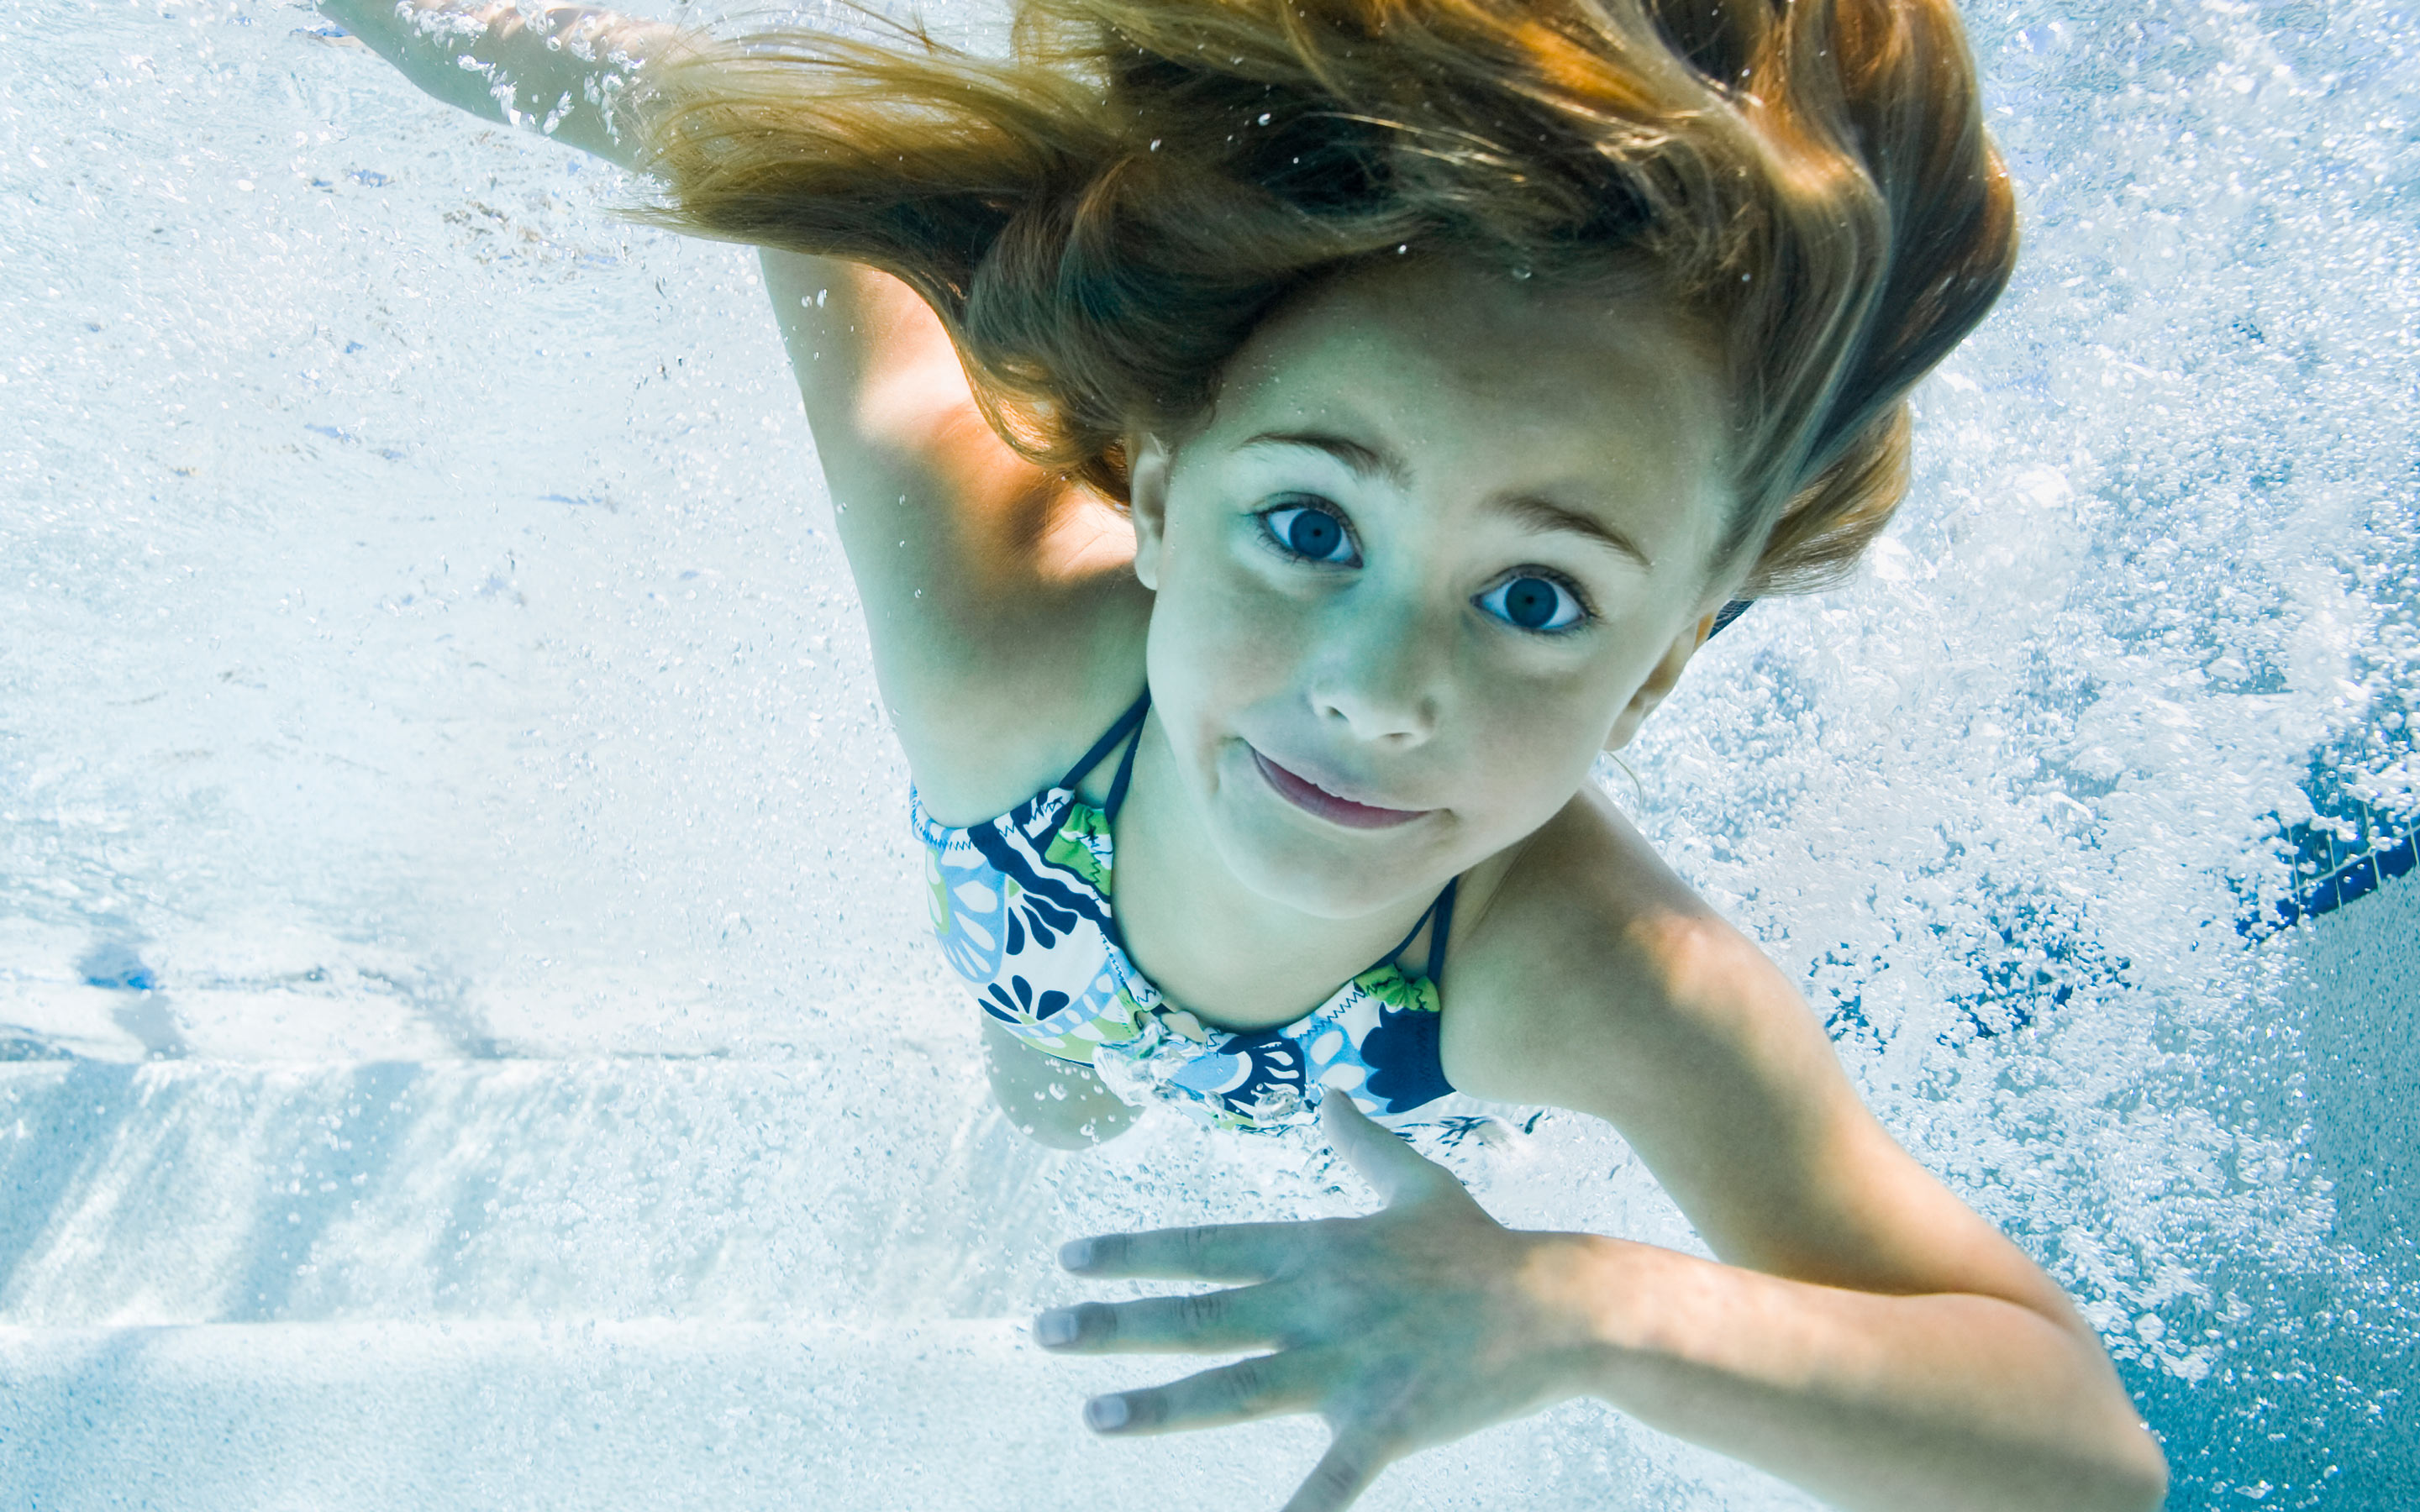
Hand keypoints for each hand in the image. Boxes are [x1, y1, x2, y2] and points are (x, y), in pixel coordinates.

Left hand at [1035, 1098, 1616, 1511]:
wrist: (1559, 1305)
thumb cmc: (1482, 1246)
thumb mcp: (1416, 1180)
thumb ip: (1362, 1141)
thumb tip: (1334, 1092)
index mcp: (1315, 1248)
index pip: (1204, 1249)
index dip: (1134, 1253)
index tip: (1070, 1258)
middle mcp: (1315, 1303)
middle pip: (1199, 1315)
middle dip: (1117, 1324)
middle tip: (1044, 1331)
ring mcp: (1347, 1364)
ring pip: (1235, 1388)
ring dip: (1161, 1406)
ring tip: (1095, 1414)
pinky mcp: (1386, 1421)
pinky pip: (1332, 1476)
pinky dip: (1299, 1511)